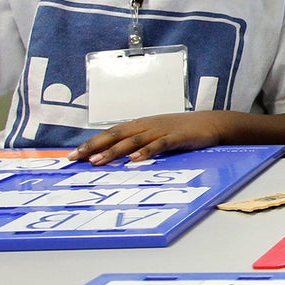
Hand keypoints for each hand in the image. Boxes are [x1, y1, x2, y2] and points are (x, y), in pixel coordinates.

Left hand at [70, 111, 223, 164]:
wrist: (212, 123)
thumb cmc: (182, 131)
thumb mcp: (157, 134)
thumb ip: (139, 142)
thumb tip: (117, 157)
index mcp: (140, 125)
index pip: (110, 133)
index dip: (91, 143)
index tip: (73, 156)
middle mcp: (147, 126)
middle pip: (116, 135)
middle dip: (95, 147)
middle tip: (77, 158)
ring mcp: (161, 131)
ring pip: (133, 141)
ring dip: (114, 151)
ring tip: (98, 161)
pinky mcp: (177, 137)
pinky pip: (159, 145)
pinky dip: (146, 152)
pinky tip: (134, 160)